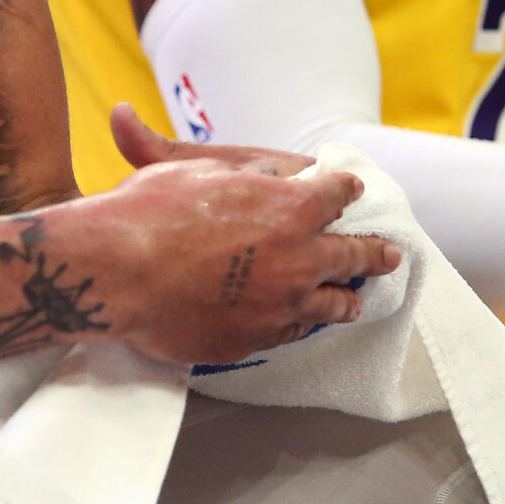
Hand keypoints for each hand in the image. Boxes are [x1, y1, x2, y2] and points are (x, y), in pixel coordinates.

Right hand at [87, 106, 400, 364]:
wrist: (115, 273)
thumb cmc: (148, 212)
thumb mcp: (191, 168)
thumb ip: (229, 170)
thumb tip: (242, 163)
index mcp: (291, 207)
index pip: (336, 194)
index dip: (344, 189)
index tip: (350, 191)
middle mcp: (298, 259)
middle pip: (352, 256)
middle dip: (373, 252)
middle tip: (389, 255)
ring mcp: (280, 306)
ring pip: (330, 304)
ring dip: (346, 298)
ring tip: (356, 299)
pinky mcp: (253, 340)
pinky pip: (288, 332)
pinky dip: (298, 322)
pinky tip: (300, 321)